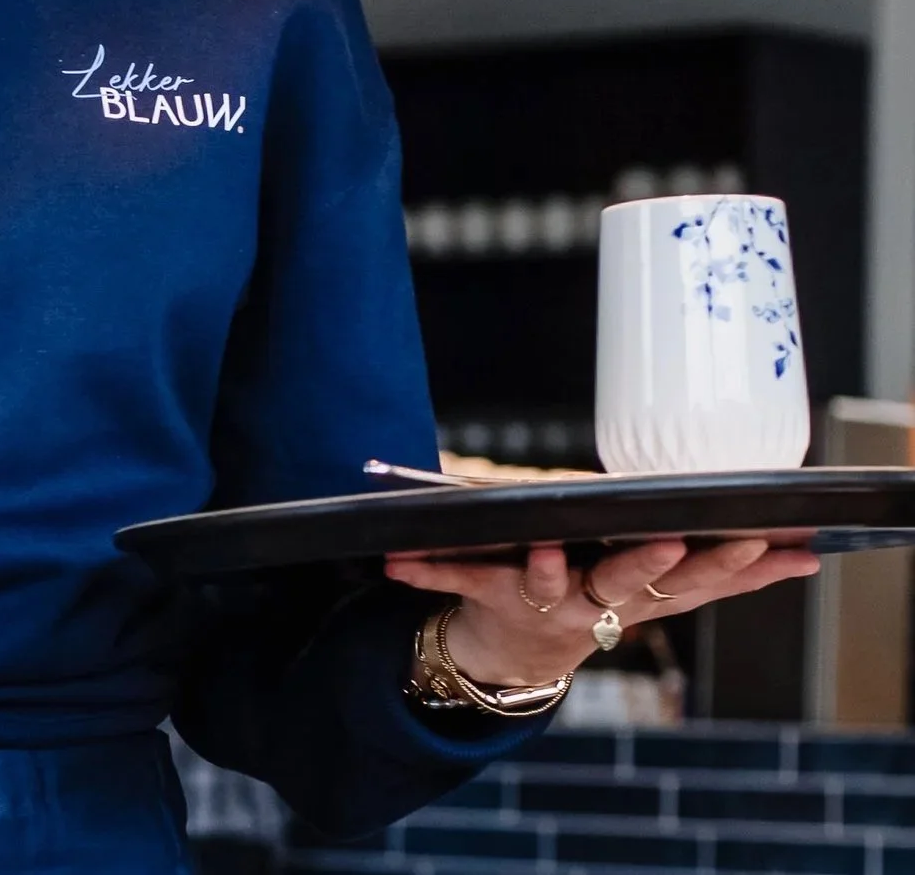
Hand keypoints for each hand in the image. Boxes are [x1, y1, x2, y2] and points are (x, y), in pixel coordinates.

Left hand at [385, 538, 819, 686]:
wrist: (514, 657)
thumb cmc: (595, 598)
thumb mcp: (659, 591)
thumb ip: (725, 571)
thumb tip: (804, 551)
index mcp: (638, 596)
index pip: (693, 580)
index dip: (727, 564)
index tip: (759, 539)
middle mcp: (594, 604)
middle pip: (627, 583)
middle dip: (647, 562)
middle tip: (664, 542)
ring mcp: (541, 602)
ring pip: (547, 582)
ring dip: (545, 566)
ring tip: (545, 547)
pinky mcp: (487, 597)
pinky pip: (452, 578)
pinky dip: (421, 569)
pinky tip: (392, 559)